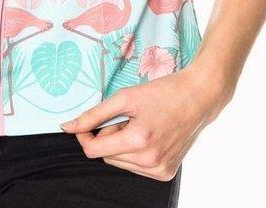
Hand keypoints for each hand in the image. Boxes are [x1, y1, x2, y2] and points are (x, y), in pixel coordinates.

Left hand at [60, 65, 227, 181]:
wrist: (198, 98)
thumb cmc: (162, 92)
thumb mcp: (125, 97)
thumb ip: (94, 114)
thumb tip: (67, 127)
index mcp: (138, 141)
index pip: (94, 151)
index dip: (85, 136)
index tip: (87, 123)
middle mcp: (150, 162)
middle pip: (107, 156)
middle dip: (109, 137)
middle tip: (127, 118)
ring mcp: (159, 171)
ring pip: (120, 163)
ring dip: (122, 145)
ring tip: (140, 126)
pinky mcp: (166, 174)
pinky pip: (136, 167)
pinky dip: (136, 153)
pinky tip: (150, 136)